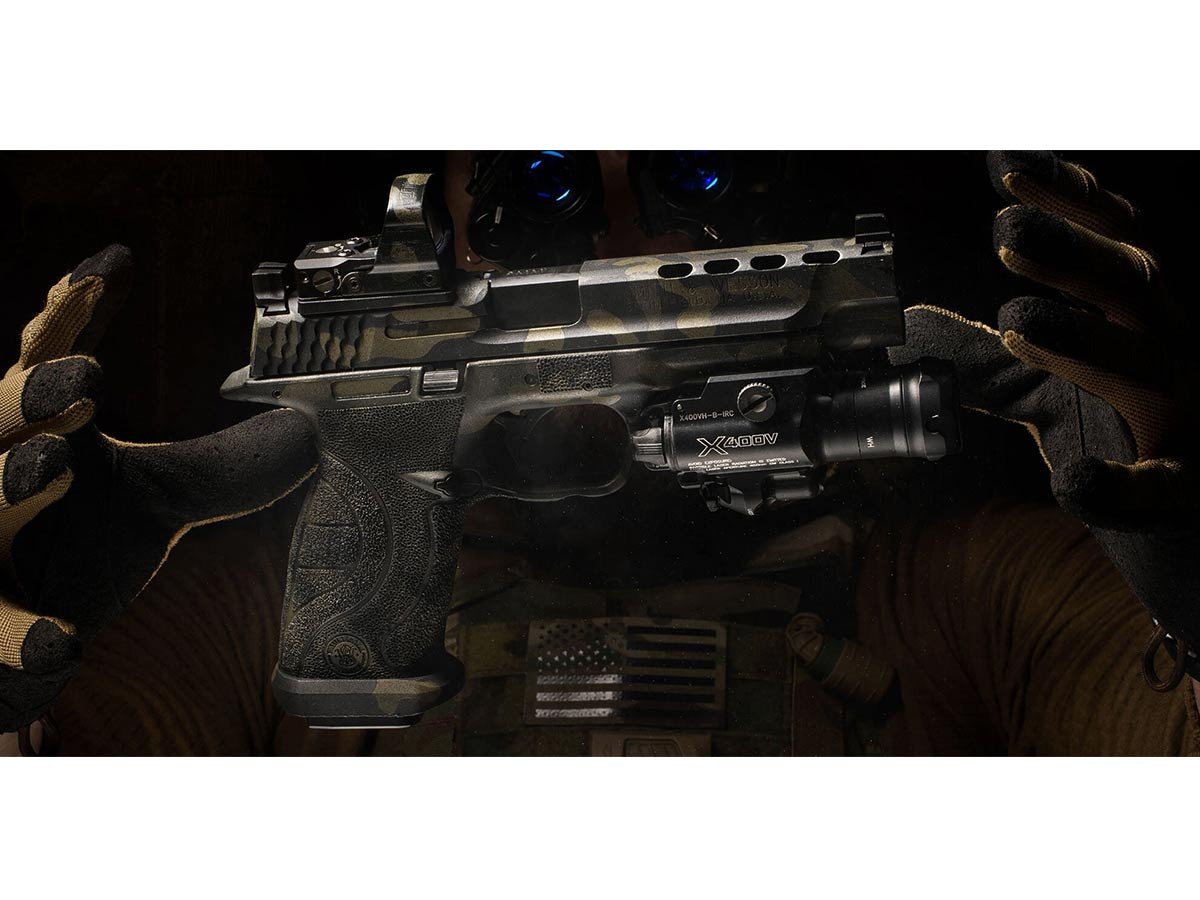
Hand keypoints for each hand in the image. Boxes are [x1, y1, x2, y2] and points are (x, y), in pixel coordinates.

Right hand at [0, 246, 317, 732]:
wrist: (34, 635)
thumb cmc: (87, 545)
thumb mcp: (165, 498)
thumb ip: (232, 467)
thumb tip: (309, 431)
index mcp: (44, 434)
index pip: (47, 361)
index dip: (69, 314)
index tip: (111, 269)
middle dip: (30, 394)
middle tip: (83, 380)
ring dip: (9, 479)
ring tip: (54, 464)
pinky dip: (18, 641)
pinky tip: (60, 641)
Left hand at [890, 151, 1198, 687]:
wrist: (1189, 526)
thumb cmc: (1121, 435)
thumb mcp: (1046, 388)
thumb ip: (985, 357)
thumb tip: (911, 324)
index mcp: (1137, 319)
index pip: (1110, 241)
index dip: (1066, 199)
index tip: (1005, 163)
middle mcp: (1172, 353)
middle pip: (1133, 286)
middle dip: (1073, 253)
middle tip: (1004, 231)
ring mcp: (1187, 421)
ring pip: (1147, 369)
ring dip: (1085, 342)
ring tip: (1017, 321)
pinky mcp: (1185, 494)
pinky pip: (1158, 490)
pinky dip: (1117, 487)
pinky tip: (1074, 482)